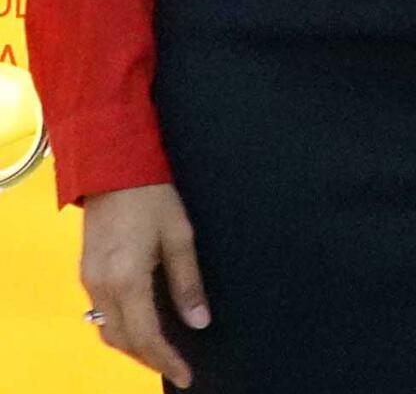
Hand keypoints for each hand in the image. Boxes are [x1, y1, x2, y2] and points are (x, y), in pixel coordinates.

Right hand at [80, 183, 207, 388]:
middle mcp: (102, 286)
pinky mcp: (87, 272)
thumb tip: (199, 322)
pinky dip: (121, 328)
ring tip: (163, 354)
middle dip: (149, 359)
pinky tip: (142, 327)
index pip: (146, 336)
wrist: (114, 171)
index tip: (186, 376)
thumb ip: (188, 283)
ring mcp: (90, 280)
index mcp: (127, 280)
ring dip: (133, 347)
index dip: (166, 360)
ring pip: (107, 330)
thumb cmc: (153, 199)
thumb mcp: (181, 238)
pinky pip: (101, 313)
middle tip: (177, 369)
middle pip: (121, 340)